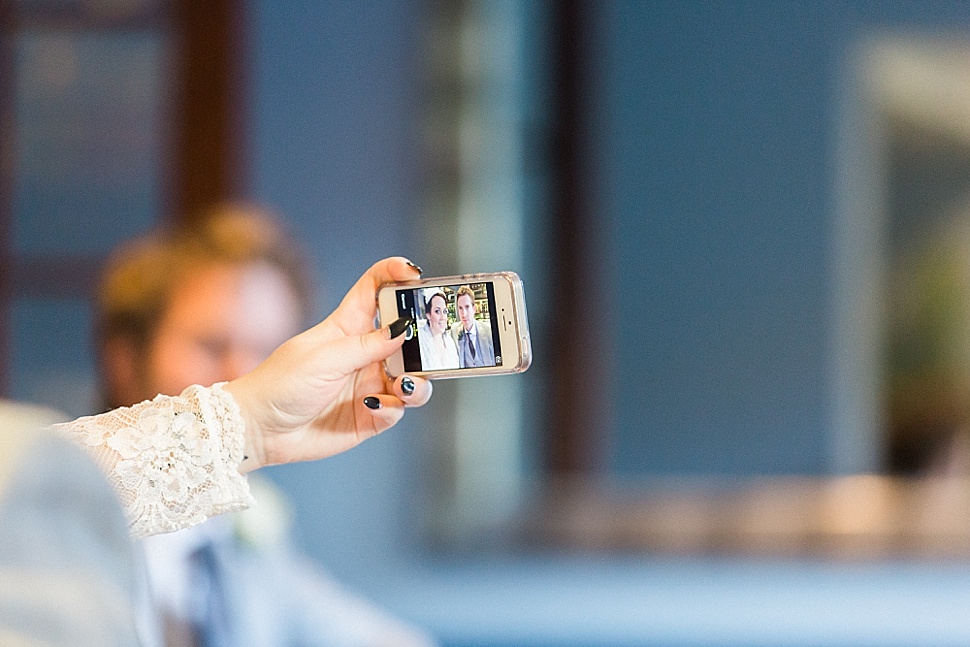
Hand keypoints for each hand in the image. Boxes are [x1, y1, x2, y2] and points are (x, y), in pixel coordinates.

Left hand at [225, 257, 431, 470]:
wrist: (259, 431)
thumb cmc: (281, 384)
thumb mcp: (323, 358)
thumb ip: (366, 346)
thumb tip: (403, 330)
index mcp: (347, 327)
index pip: (375, 290)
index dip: (394, 274)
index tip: (414, 273)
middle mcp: (363, 354)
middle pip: (407, 337)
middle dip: (424, 339)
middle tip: (433, 344)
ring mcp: (369, 385)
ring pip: (412, 377)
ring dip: (417, 381)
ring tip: (406, 385)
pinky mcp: (370, 416)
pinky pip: (397, 409)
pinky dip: (393, 408)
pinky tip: (375, 409)